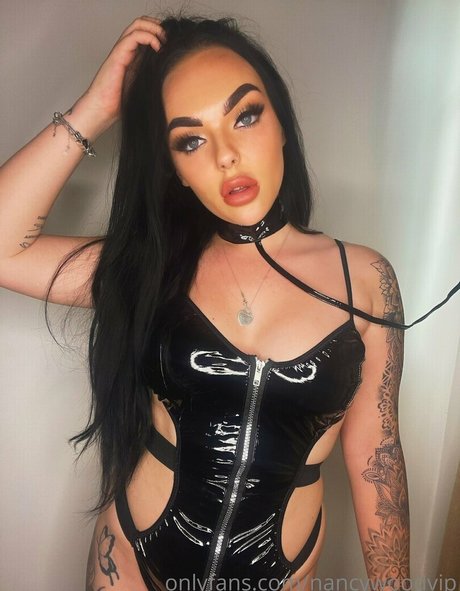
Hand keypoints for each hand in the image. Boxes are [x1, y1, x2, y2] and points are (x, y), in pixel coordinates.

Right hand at [76, 16, 164, 130]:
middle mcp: (127, 50)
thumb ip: (155, 75)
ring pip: (137, 25)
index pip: (146, 31)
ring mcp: (121, 51)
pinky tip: (157, 47)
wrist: (102, 109)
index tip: (173, 42)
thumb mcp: (145, 86)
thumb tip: (175, 73)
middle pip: (142, 23)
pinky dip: (148, 37)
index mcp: (133, 55)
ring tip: (164, 40)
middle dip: (158, 25)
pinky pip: (133, 36)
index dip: (160, 31)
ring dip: (154, 27)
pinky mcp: (118, 55)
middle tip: (170, 38)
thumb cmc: (121, 102)